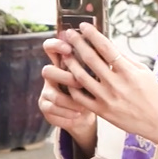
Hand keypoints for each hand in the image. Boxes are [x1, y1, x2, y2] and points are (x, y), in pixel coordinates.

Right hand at [38, 35, 96, 152]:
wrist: (83, 111)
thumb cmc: (94, 87)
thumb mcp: (96, 72)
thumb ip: (98, 61)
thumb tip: (111, 49)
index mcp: (62, 62)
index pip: (51, 47)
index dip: (56, 46)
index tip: (69, 48)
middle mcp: (52, 75)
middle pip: (47, 71)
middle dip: (64, 77)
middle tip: (79, 83)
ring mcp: (47, 91)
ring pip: (52, 94)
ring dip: (69, 100)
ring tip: (83, 105)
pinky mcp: (46, 106)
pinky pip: (52, 109)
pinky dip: (67, 112)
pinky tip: (79, 113)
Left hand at [61, 23, 157, 148]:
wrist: (156, 121)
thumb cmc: (152, 94)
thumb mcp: (144, 72)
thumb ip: (126, 58)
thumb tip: (109, 44)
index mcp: (129, 72)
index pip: (107, 48)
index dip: (93, 35)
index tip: (84, 26)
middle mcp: (116, 84)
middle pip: (91, 59)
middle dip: (78, 43)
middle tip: (69, 34)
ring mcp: (107, 99)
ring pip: (81, 77)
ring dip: (71, 63)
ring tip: (65, 54)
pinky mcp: (101, 111)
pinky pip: (80, 97)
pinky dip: (72, 86)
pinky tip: (69, 77)